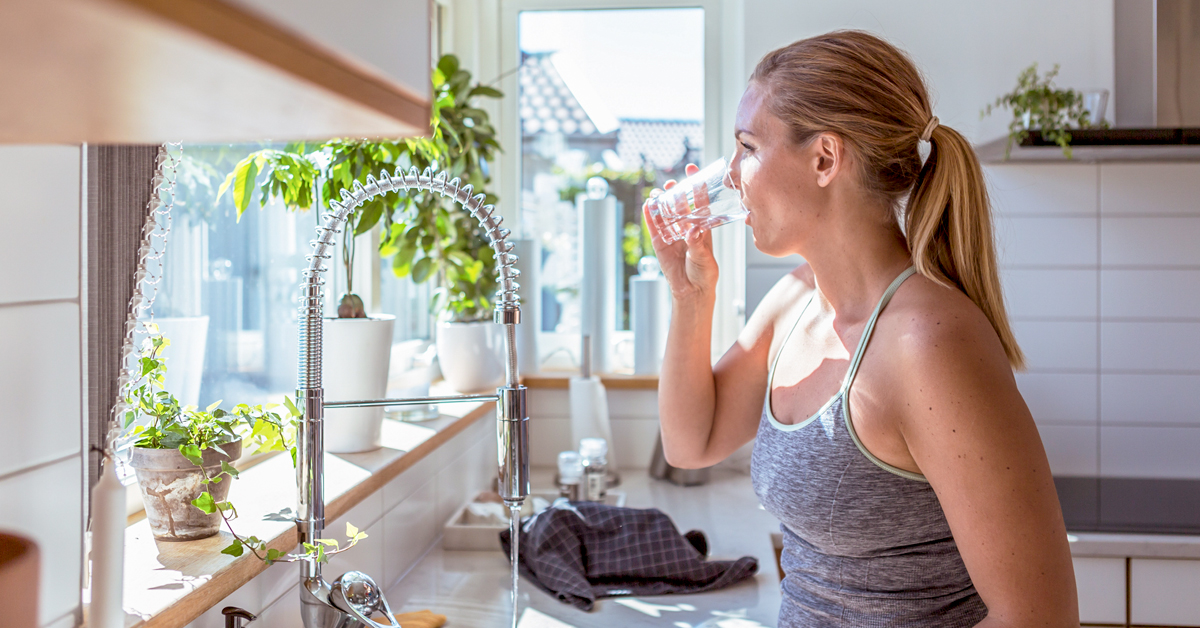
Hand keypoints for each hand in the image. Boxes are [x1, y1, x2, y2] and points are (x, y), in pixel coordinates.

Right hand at [642, 164, 718, 301]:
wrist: (692, 291)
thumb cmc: (704, 273)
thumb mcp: (704, 257)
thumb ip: (697, 243)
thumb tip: (692, 231)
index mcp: (702, 227)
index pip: (699, 201)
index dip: (696, 185)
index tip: (693, 169)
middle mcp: (686, 227)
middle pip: (680, 205)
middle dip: (676, 192)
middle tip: (673, 183)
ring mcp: (672, 234)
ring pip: (665, 214)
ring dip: (662, 202)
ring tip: (659, 192)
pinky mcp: (660, 244)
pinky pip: (653, 228)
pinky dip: (649, 216)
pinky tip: (647, 205)